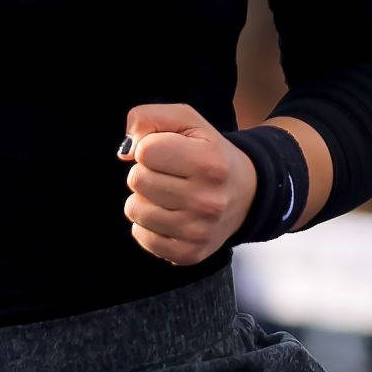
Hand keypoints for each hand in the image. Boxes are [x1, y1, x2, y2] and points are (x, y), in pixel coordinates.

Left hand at [119, 102, 257, 265]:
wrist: (245, 193)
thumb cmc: (209, 152)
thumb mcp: (186, 121)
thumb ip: (148, 117)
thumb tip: (125, 151)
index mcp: (209, 162)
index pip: (145, 151)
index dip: (150, 147)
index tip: (168, 152)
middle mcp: (208, 200)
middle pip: (137, 180)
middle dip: (145, 172)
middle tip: (169, 174)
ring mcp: (199, 231)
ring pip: (135, 210)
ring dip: (144, 199)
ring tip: (168, 194)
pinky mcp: (190, 253)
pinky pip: (141, 237)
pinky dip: (147, 225)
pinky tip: (168, 215)